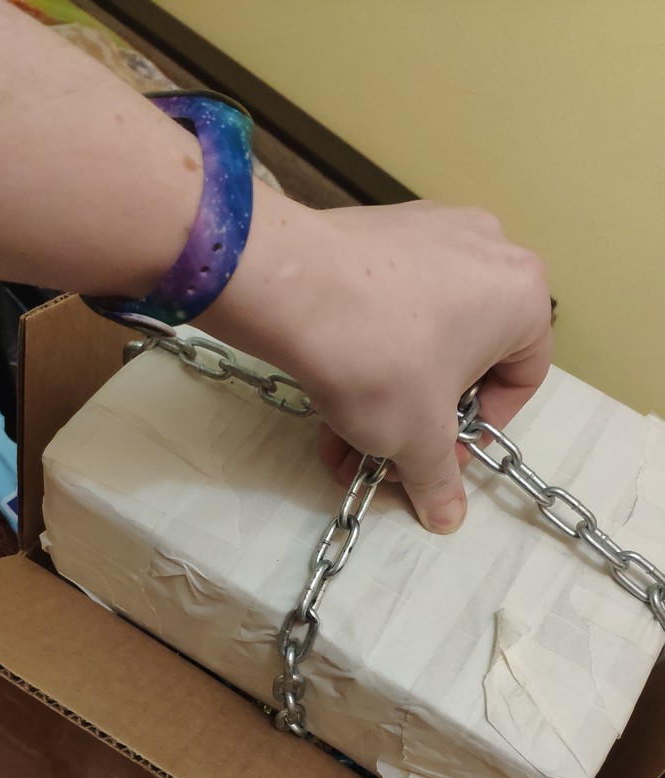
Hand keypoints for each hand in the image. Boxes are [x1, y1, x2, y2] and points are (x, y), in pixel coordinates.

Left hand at [206, 190, 551, 532]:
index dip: (480, 430)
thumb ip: (439, 480)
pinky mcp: (381, 228)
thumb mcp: (418, 439)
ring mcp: (432, 230)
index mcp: (522, 294)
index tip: (441, 456)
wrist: (289, 287)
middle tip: (388, 456)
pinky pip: (389, 303)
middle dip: (421, 420)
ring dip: (387, 398)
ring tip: (344, 441)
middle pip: (466, 359)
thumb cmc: (380, 360)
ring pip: (422, 335)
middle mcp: (489, 249)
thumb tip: (447, 516)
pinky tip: (329, 393)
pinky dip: (369, 351)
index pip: (522, 379)